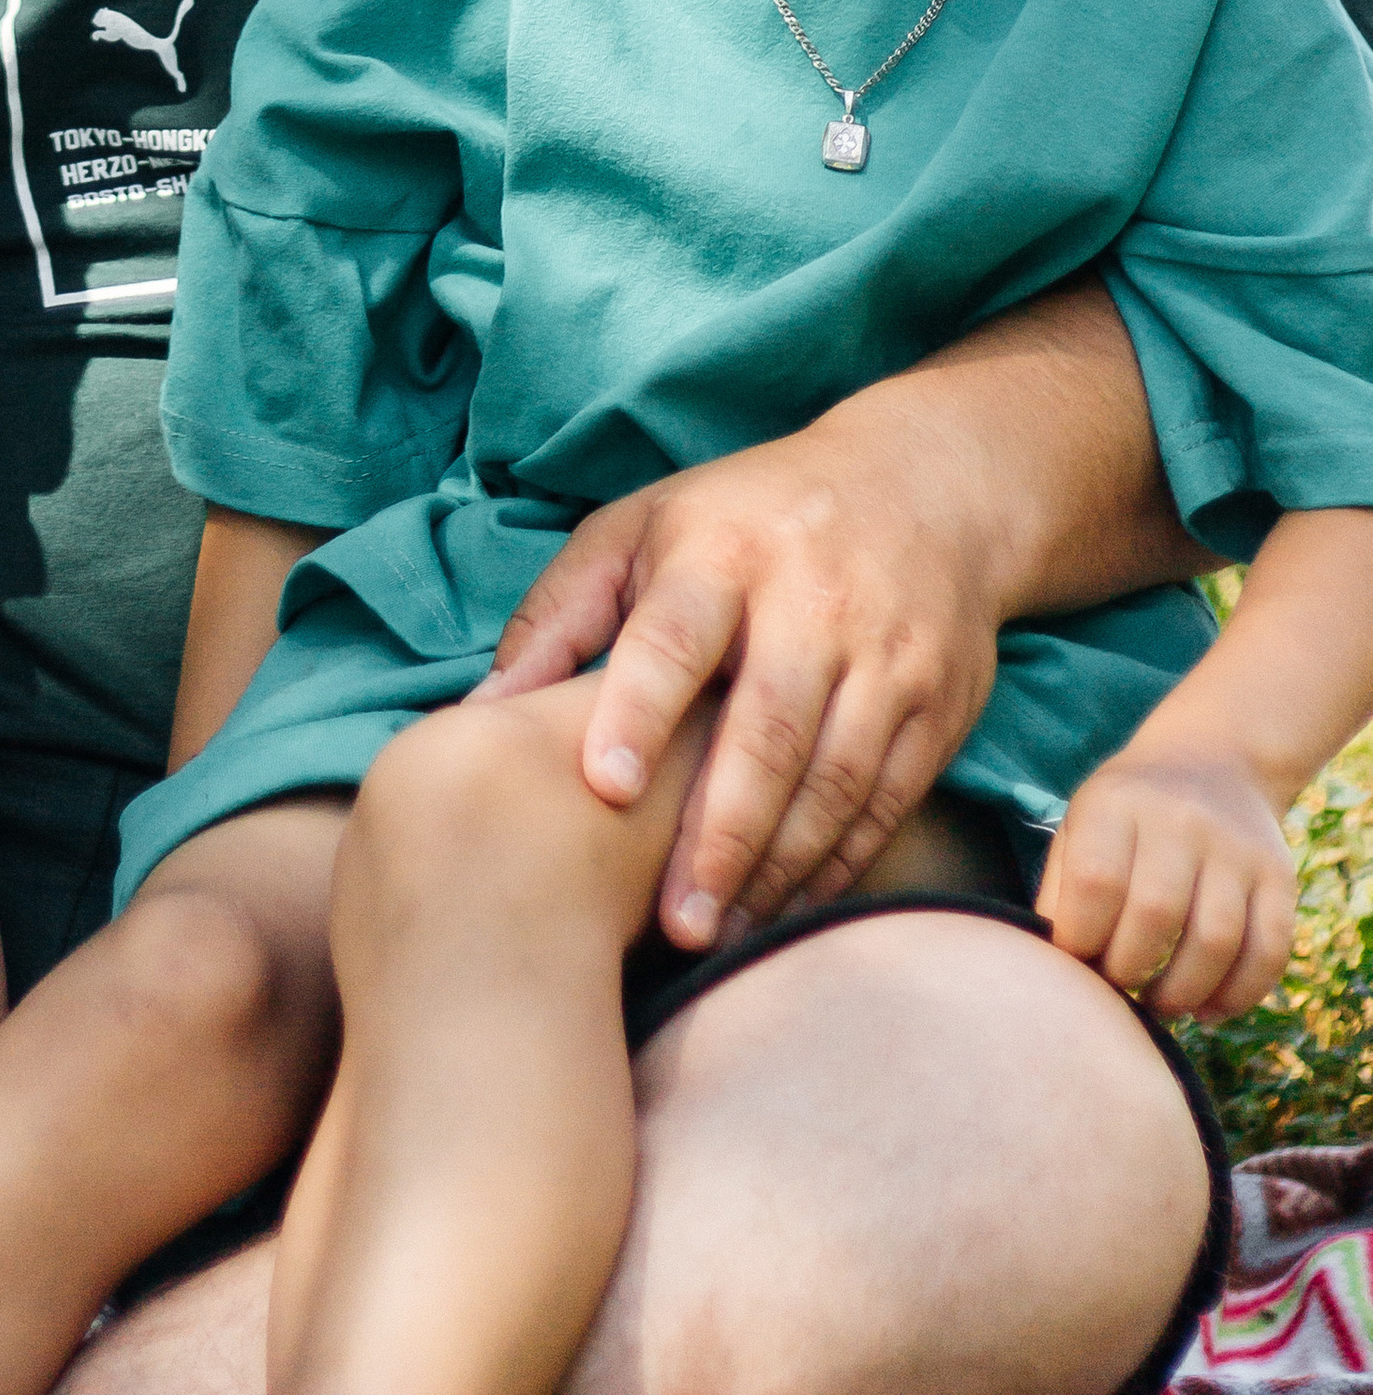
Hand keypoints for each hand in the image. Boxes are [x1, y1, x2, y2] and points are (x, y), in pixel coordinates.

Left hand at [481, 426, 998, 947]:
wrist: (924, 485)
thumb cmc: (745, 518)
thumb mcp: (643, 528)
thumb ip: (561, 613)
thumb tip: (481, 711)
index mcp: (722, 551)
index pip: (676, 636)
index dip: (640, 710)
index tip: (604, 785)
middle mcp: (812, 600)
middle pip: (766, 729)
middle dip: (717, 834)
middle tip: (675, 924)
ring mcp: (886, 655)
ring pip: (834, 778)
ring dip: (777, 867)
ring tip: (720, 932)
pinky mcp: (937, 704)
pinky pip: (886, 798)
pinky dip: (838, 862)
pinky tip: (787, 907)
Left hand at [1039, 746, 1297, 1018]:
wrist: (1212, 761)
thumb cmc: (1128, 814)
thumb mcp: (1082, 824)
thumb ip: (1064, 890)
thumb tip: (1058, 966)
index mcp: (1118, 804)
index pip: (1095, 881)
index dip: (1081, 938)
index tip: (1078, 961)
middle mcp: (1180, 820)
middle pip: (1156, 914)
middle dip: (1129, 971)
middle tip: (1119, 987)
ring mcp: (1236, 849)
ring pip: (1216, 941)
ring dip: (1183, 993)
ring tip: (1159, 1003)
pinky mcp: (1279, 878)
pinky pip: (1268, 952)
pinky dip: (1238, 996)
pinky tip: (1208, 1009)